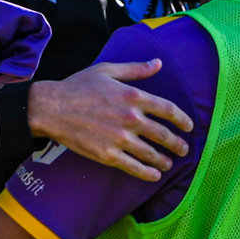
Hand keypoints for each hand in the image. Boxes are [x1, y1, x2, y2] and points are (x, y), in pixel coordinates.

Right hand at [27, 60, 193, 180]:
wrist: (51, 108)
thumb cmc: (77, 86)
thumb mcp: (107, 70)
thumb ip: (135, 69)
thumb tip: (158, 63)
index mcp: (133, 96)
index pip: (168, 109)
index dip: (182, 119)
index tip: (188, 126)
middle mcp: (131, 118)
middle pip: (163, 135)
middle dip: (177, 144)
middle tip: (184, 149)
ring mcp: (120, 139)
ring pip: (151, 153)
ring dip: (164, 160)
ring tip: (169, 164)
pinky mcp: (108, 154)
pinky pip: (134, 167)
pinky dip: (147, 173)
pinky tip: (154, 175)